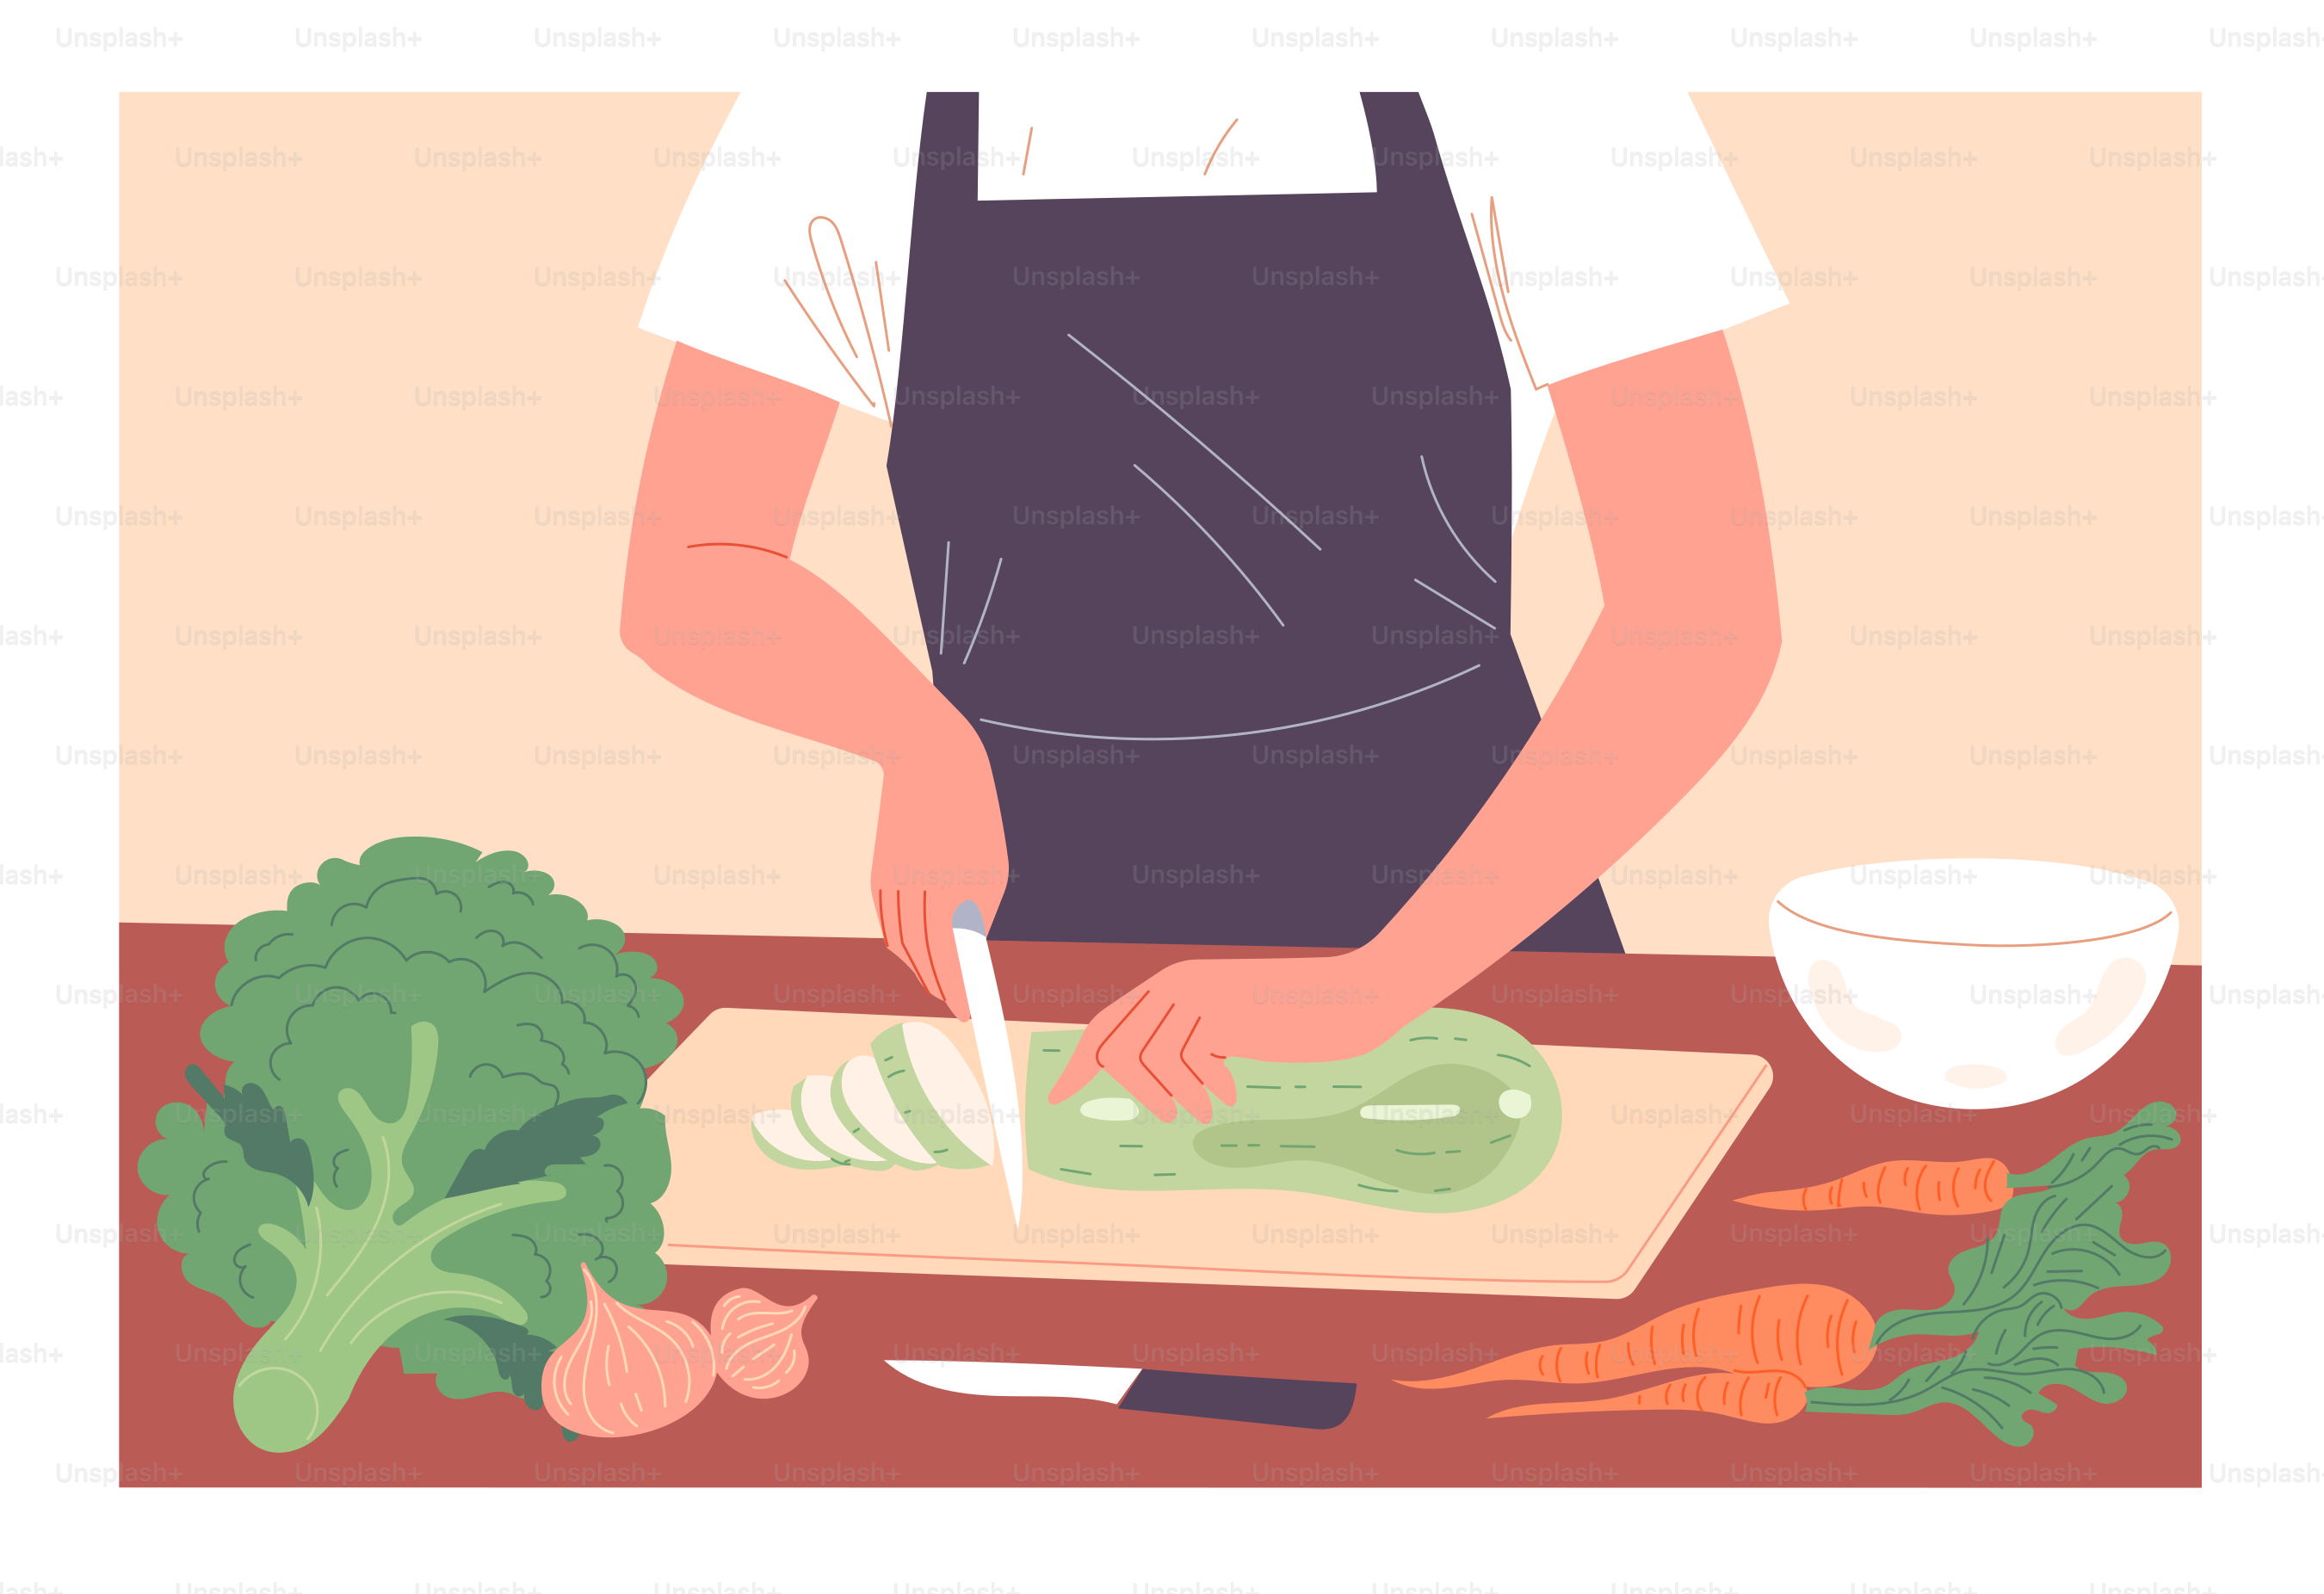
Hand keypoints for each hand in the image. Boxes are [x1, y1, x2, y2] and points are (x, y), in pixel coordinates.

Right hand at [869, 716, 1007, 1021]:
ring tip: (941, 986)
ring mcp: (890, 884)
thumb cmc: (969, 808)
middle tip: (960, 1005)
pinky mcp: (877, 876)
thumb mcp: (989, 860)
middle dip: (942, 985)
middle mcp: (915, 889)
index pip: (951, 955)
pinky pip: (888, 922)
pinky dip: (902, 945)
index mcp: (950, 883)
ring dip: (920, 969)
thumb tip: (965, 950)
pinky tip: (916, 954)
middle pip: (923, 955)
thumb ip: (976, 909)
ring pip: (900, 943)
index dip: (959, 990)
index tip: (972, 1014)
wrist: (925, 757)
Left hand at [1047, 952, 1424, 1122]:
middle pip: (1113, 1041)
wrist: (1351, 995)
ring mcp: (1196, 996)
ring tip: (1196, 1110)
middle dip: (1119, 1084)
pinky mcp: (1220, 1014)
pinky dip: (1200, 1088)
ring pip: (1143, 1058)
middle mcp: (1177, 983)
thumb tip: (1158, 1081)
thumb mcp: (1237, 1025)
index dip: (1082, 1061)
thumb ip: (1198, 1041)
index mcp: (1176, 983)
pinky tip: (1227, 1093)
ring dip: (1168, 1094)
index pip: (1109, 1022)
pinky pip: (1183, 1064)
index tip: (1059, 1095)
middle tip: (1158, 1116)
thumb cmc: (1299, 1015)